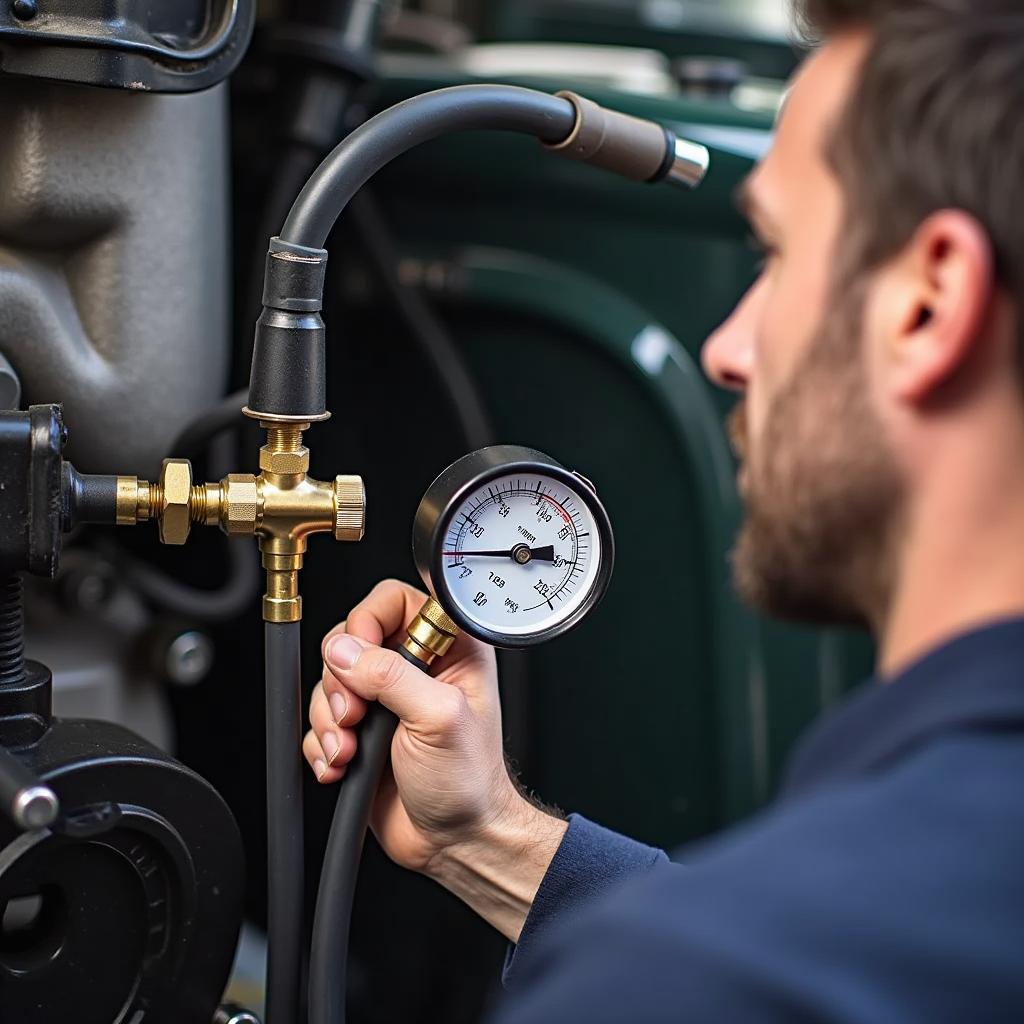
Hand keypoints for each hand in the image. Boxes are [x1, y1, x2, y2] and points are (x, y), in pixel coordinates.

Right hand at [304, 579, 567, 939]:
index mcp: (446, 648)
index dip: (367, 622)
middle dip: (341, 682)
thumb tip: (346, 651)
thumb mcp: (439, 719)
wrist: (453, 839)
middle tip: (357, 715)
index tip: (363, 658)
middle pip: (348, 640)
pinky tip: (345, 765)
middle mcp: (413, 667)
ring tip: (352, 749)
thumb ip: (392, 677)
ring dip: (330, 720)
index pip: (392, 601)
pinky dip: (322, 745)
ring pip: (328, 682)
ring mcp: (384, 699)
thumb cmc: (469, 781)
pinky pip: (318, 721)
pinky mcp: (359, 731)